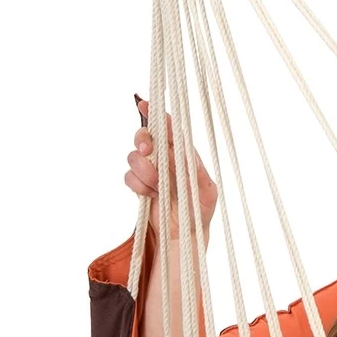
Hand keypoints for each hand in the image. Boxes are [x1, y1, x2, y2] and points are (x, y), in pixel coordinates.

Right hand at [126, 97, 217, 244]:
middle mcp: (164, 157)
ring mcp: (150, 170)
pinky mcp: (139, 185)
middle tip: (149, 151)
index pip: (168, 128)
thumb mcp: (207, 190)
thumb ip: (196, 171)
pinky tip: (152, 195)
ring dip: (145, 171)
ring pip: (134, 157)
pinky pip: (129, 177)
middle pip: (144, 136)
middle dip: (143, 141)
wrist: (187, 232)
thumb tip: (182, 154)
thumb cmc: (201, 208)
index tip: (144, 104)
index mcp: (182, 153)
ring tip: (158, 187)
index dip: (155, 113)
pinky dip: (139, 186)